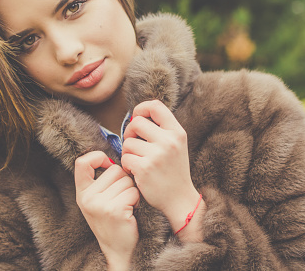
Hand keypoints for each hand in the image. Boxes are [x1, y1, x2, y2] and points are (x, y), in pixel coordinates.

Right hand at [74, 151, 139, 268]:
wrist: (118, 250)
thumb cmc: (113, 221)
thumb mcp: (98, 200)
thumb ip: (101, 180)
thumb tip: (115, 158)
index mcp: (82, 192)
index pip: (82, 162)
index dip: (97, 156)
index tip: (107, 164)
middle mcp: (87, 198)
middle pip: (114, 169)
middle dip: (124, 180)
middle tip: (121, 197)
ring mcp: (100, 204)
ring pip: (126, 180)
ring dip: (132, 191)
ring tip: (126, 205)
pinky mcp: (115, 210)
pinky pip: (133, 192)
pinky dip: (137, 200)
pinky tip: (131, 211)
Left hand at [121, 100, 200, 233]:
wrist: (179, 199)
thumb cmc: (173, 171)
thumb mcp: (175, 145)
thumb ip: (161, 130)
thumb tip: (136, 116)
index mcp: (177, 132)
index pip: (156, 106)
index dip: (141, 108)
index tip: (137, 118)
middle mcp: (169, 141)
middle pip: (137, 122)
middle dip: (130, 132)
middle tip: (134, 145)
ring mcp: (157, 155)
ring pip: (128, 142)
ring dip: (128, 152)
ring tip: (138, 161)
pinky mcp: (145, 168)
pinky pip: (124, 158)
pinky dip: (126, 165)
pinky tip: (136, 172)